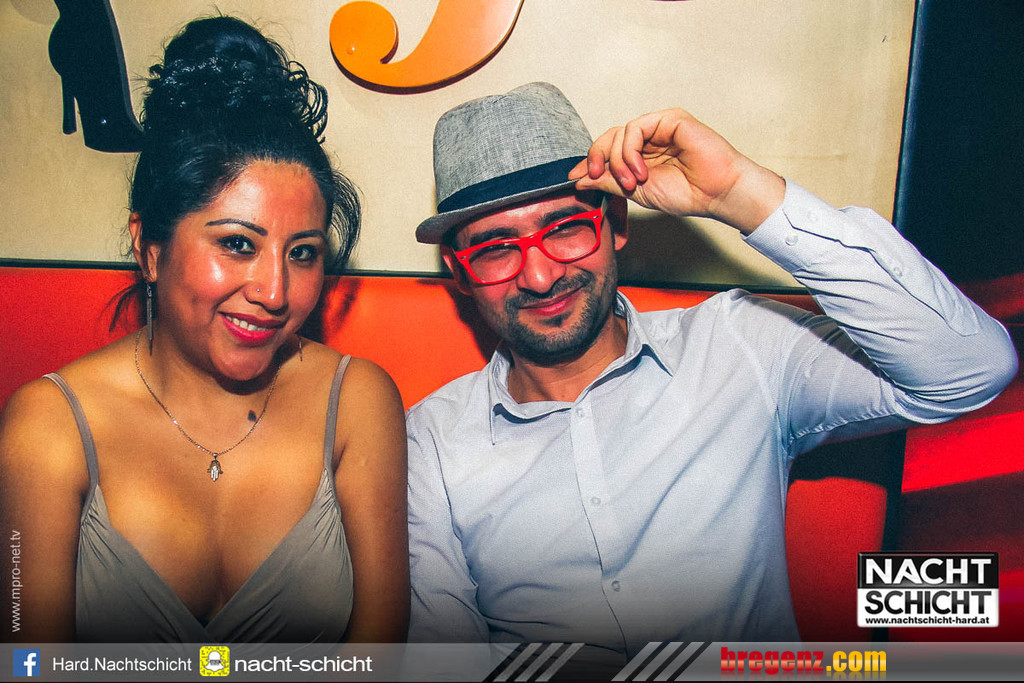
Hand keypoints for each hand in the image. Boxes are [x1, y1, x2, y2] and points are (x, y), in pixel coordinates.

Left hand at [569, 108, 785, 233]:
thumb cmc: (686, 193)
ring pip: (620, 133)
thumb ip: (608, 181)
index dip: (590, 160)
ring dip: (617, 161)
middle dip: (598, 159)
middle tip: (596, 177)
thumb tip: (579, 179)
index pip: (608, 149)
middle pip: (609, 137)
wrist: (715, 193)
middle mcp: (649, 138)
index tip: (574, 177)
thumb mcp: (636, 191)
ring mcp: (659, 127)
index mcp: (642, 154)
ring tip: (633, 182)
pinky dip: (630, 151)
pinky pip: (635, 128)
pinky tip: (642, 170)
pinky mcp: (670, 119)